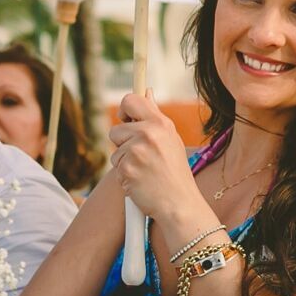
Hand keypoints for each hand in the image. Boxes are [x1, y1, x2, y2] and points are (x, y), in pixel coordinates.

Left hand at [108, 92, 202, 222]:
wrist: (180, 203)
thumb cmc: (175, 173)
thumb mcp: (171, 139)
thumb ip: (156, 117)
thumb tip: (146, 91)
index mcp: (161, 124)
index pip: (131, 100)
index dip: (124, 109)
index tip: (126, 119)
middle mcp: (148, 133)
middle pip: (116, 129)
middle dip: (122, 143)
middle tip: (141, 156)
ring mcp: (136, 151)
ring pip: (115, 151)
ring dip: (124, 161)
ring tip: (145, 171)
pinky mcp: (127, 168)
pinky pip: (116, 167)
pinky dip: (125, 175)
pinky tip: (141, 181)